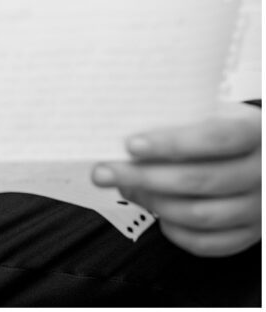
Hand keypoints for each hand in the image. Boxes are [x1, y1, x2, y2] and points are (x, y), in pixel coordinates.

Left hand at [92, 103, 260, 256]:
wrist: (261, 153)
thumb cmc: (227, 129)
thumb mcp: (213, 112)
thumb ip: (179, 121)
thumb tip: (128, 140)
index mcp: (255, 132)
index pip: (214, 138)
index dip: (171, 143)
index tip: (131, 145)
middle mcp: (261, 173)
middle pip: (199, 180)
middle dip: (145, 177)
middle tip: (106, 171)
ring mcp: (258, 208)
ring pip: (200, 215)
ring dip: (155, 203)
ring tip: (127, 188)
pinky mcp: (248, 235)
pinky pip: (207, 243)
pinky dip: (175, 230)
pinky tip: (156, 212)